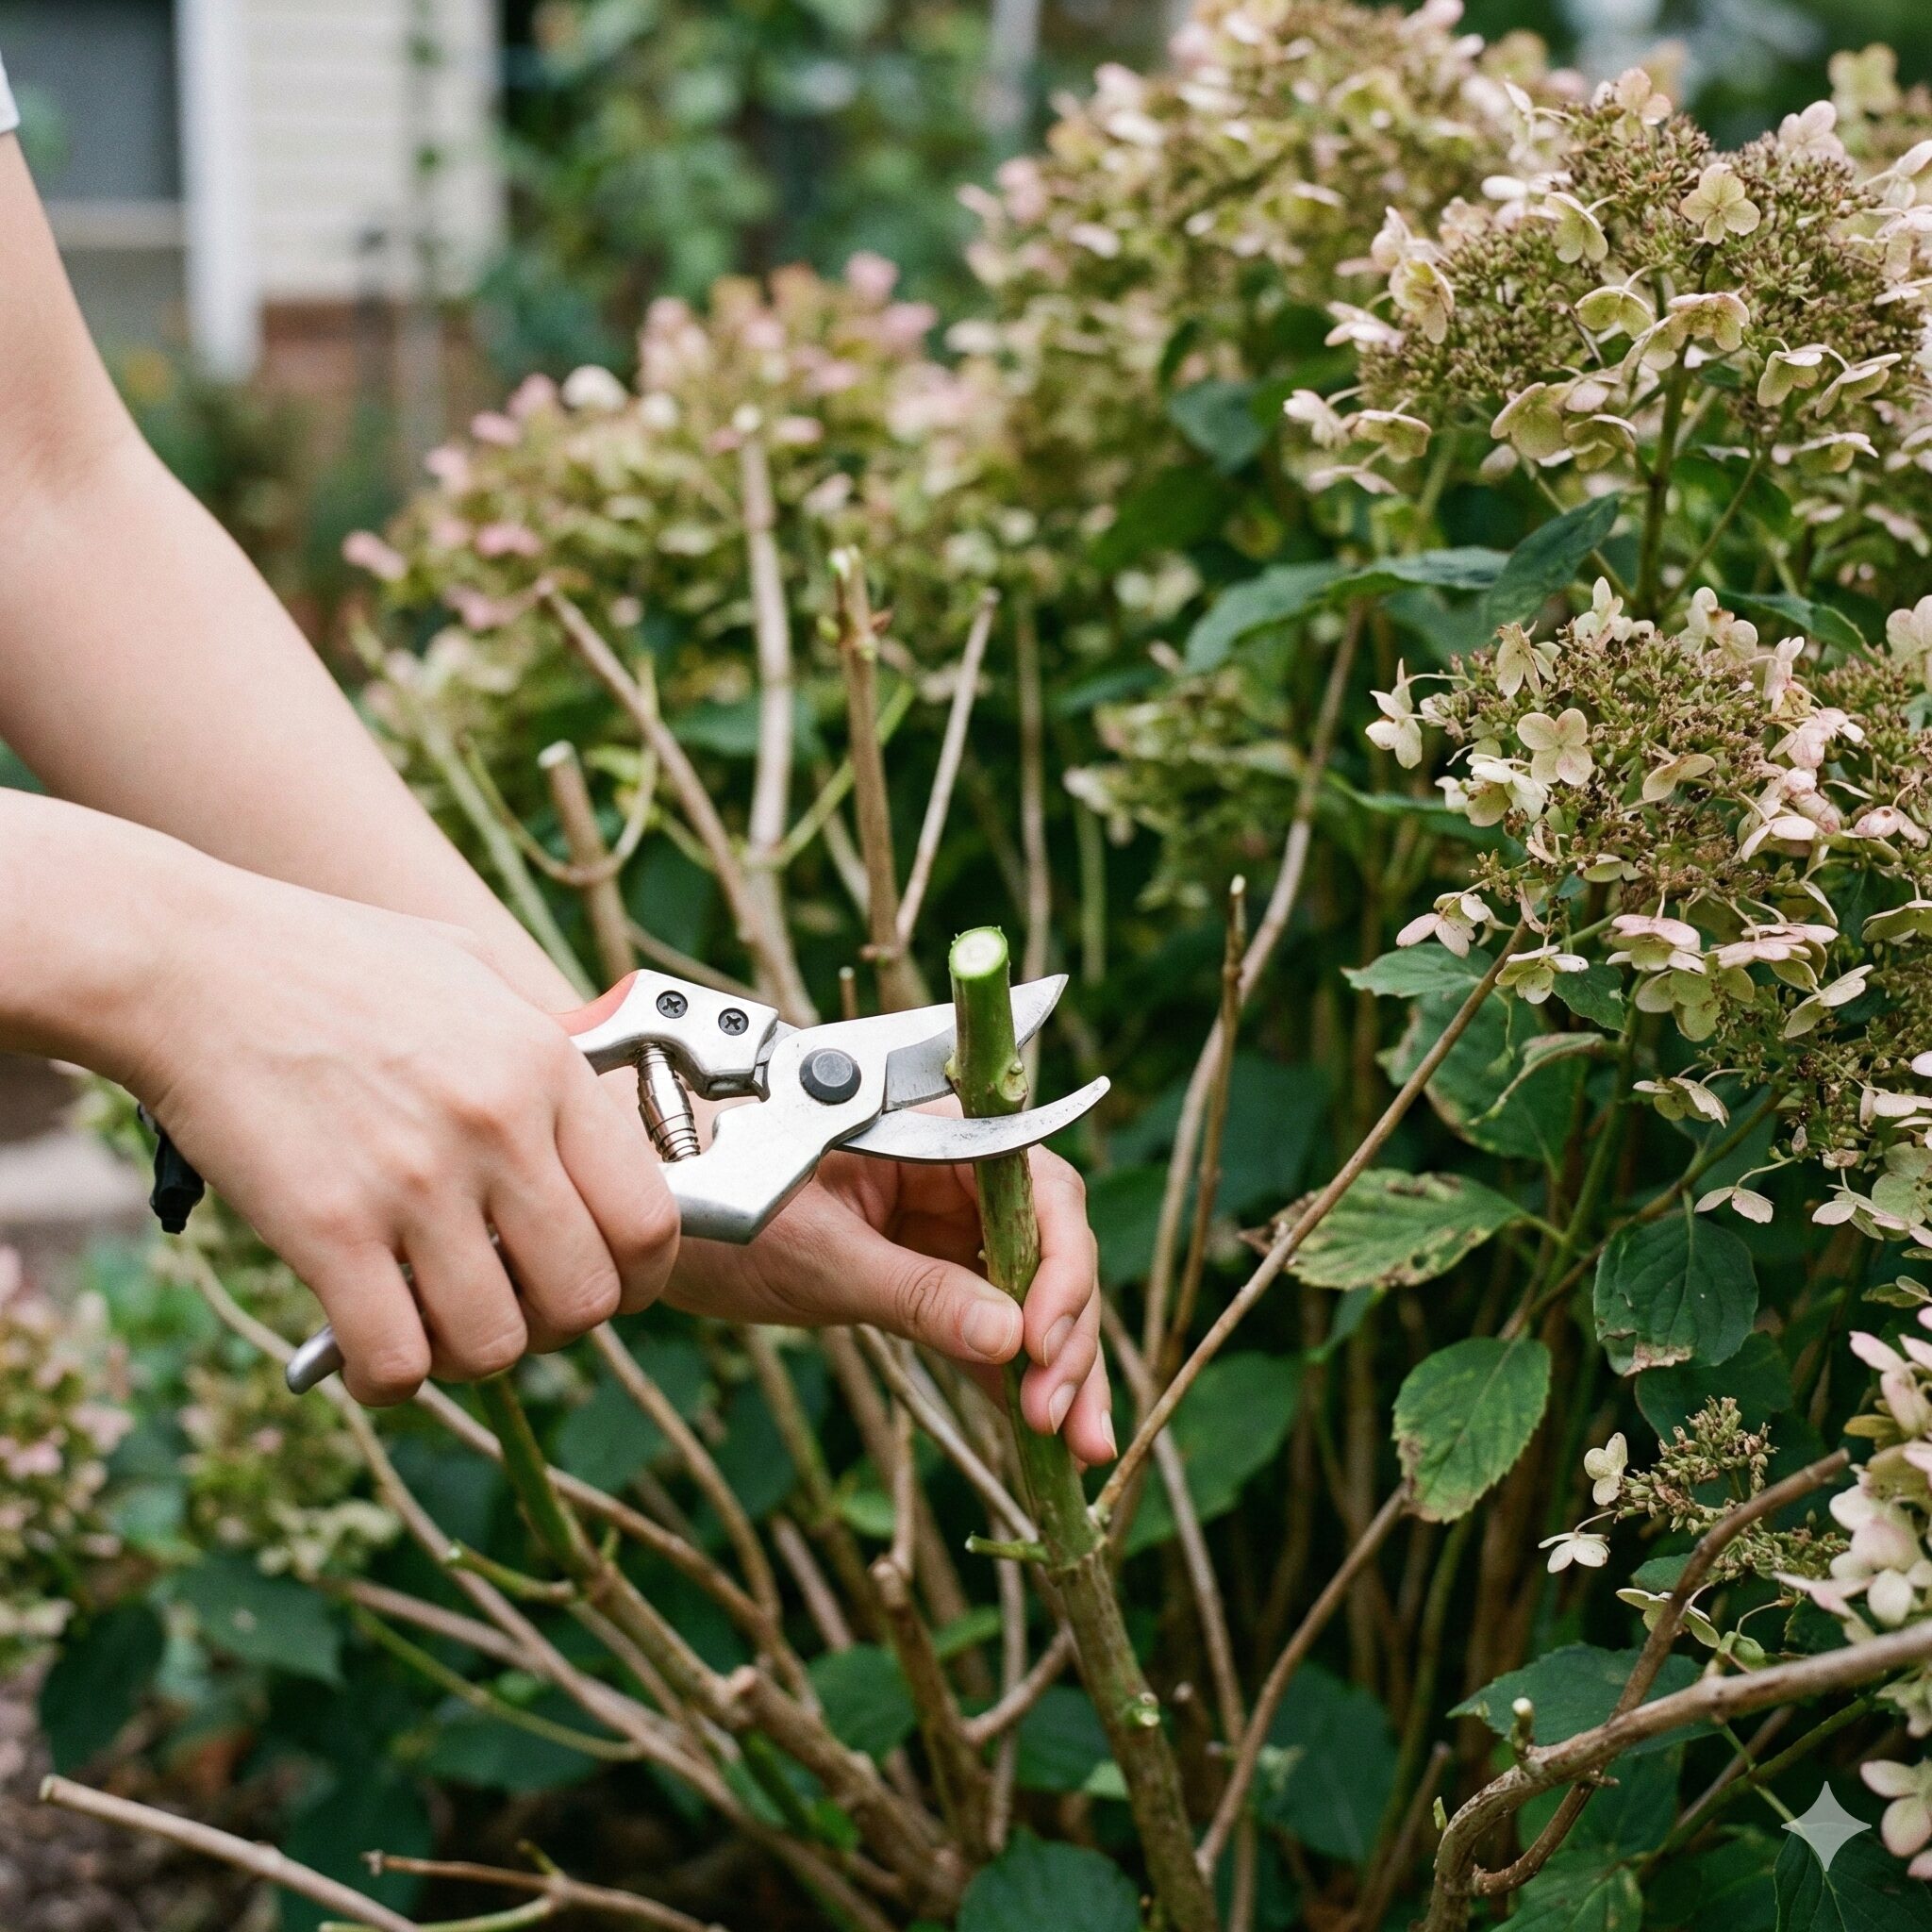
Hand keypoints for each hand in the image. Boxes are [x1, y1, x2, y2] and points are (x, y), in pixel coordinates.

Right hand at [130, 870, 678, 1405]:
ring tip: (438, 1328)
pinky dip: (390, 1381)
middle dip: (558, 1325)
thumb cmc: (327, 961)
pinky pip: (396, 1360)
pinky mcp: (327, 1229)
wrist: (188, 961)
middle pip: (588, 1297)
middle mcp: (498, 1129)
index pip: (650, 1217)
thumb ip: (541, 1044)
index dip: (639, 1274)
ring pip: (497, 1344)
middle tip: (515, 1309)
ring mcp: (416, 1183)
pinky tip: (370, 1355)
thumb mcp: (471, 970)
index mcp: (547, 1067)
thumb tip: (599, 1110)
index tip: (609, 1283)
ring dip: (473, 1356)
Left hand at [664, 1139, 1114, 1464]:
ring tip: (1079, 1447)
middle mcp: (952, 1174)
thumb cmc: (711, 1197)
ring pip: (1024, 1296)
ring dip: (1054, 1369)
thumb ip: (915, 1294)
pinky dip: (1009, 1379)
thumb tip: (1009, 1342)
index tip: (1043, 1340)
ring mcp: (937, 1227)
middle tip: (1059, 1416)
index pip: (1037, 1188)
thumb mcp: (817, 1254)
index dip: (1060, 1264)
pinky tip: (1041, 1439)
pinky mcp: (916, 1276)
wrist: (645, 1214)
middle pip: (1044, 1249)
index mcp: (934, 1133)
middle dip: (1064, 1335)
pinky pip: (980, 1326)